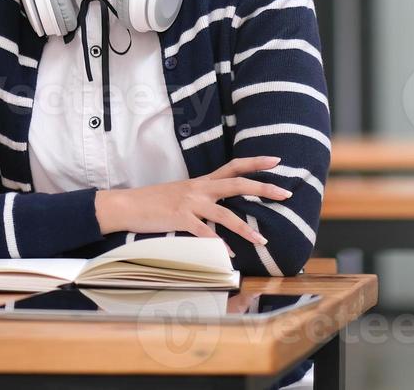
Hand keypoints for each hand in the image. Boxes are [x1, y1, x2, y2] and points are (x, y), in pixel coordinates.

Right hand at [94, 156, 289, 244]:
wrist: (128, 205)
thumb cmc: (154, 202)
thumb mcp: (181, 195)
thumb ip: (201, 199)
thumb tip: (219, 210)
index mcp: (201, 182)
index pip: (233, 166)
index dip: (255, 162)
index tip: (277, 160)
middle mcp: (199, 188)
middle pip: (237, 184)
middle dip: (264, 188)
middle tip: (286, 193)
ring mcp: (190, 203)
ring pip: (226, 213)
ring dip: (246, 228)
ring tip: (263, 240)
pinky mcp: (180, 218)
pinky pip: (205, 233)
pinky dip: (219, 244)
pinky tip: (230, 254)